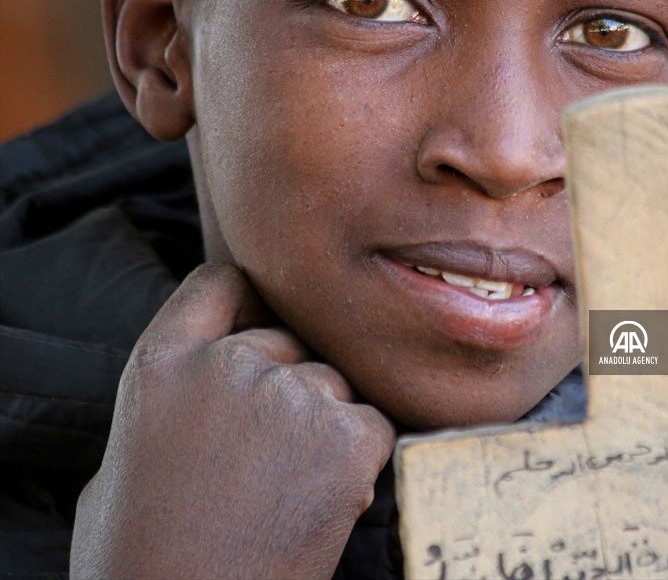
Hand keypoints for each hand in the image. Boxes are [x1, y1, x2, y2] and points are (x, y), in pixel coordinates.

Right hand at [70, 263, 395, 578]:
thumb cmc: (144, 552)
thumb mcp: (126, 453)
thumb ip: (173, 395)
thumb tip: (205, 381)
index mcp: (162, 364)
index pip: (220, 283)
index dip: (246, 302)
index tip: (259, 324)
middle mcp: (227, 364)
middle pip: (286, 339)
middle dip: (287, 383)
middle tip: (269, 453)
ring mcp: (290, 396)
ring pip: (333, 383)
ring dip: (324, 422)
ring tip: (287, 487)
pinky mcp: (345, 435)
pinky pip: (372, 422)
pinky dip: (359, 457)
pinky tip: (322, 498)